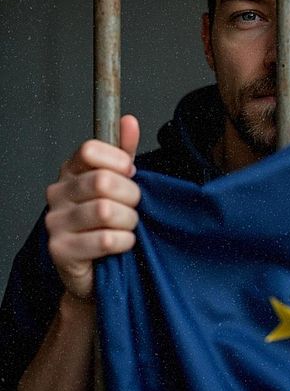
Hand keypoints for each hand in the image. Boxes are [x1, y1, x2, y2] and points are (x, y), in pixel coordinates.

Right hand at [45, 115, 140, 299]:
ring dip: (129, 221)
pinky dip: (124, 242)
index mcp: (70, 171)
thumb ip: (123, 153)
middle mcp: (57, 193)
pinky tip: (122, 244)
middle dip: (130, 196)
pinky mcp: (60, 250)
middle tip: (134, 207)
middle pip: (103, 181)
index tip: (129, 174)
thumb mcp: (119, 184)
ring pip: (105, 211)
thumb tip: (129, 121)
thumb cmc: (108, 223)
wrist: (98, 269)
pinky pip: (105, 240)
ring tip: (128, 227)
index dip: (118, 161)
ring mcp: (55, 222)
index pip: (90, 150)